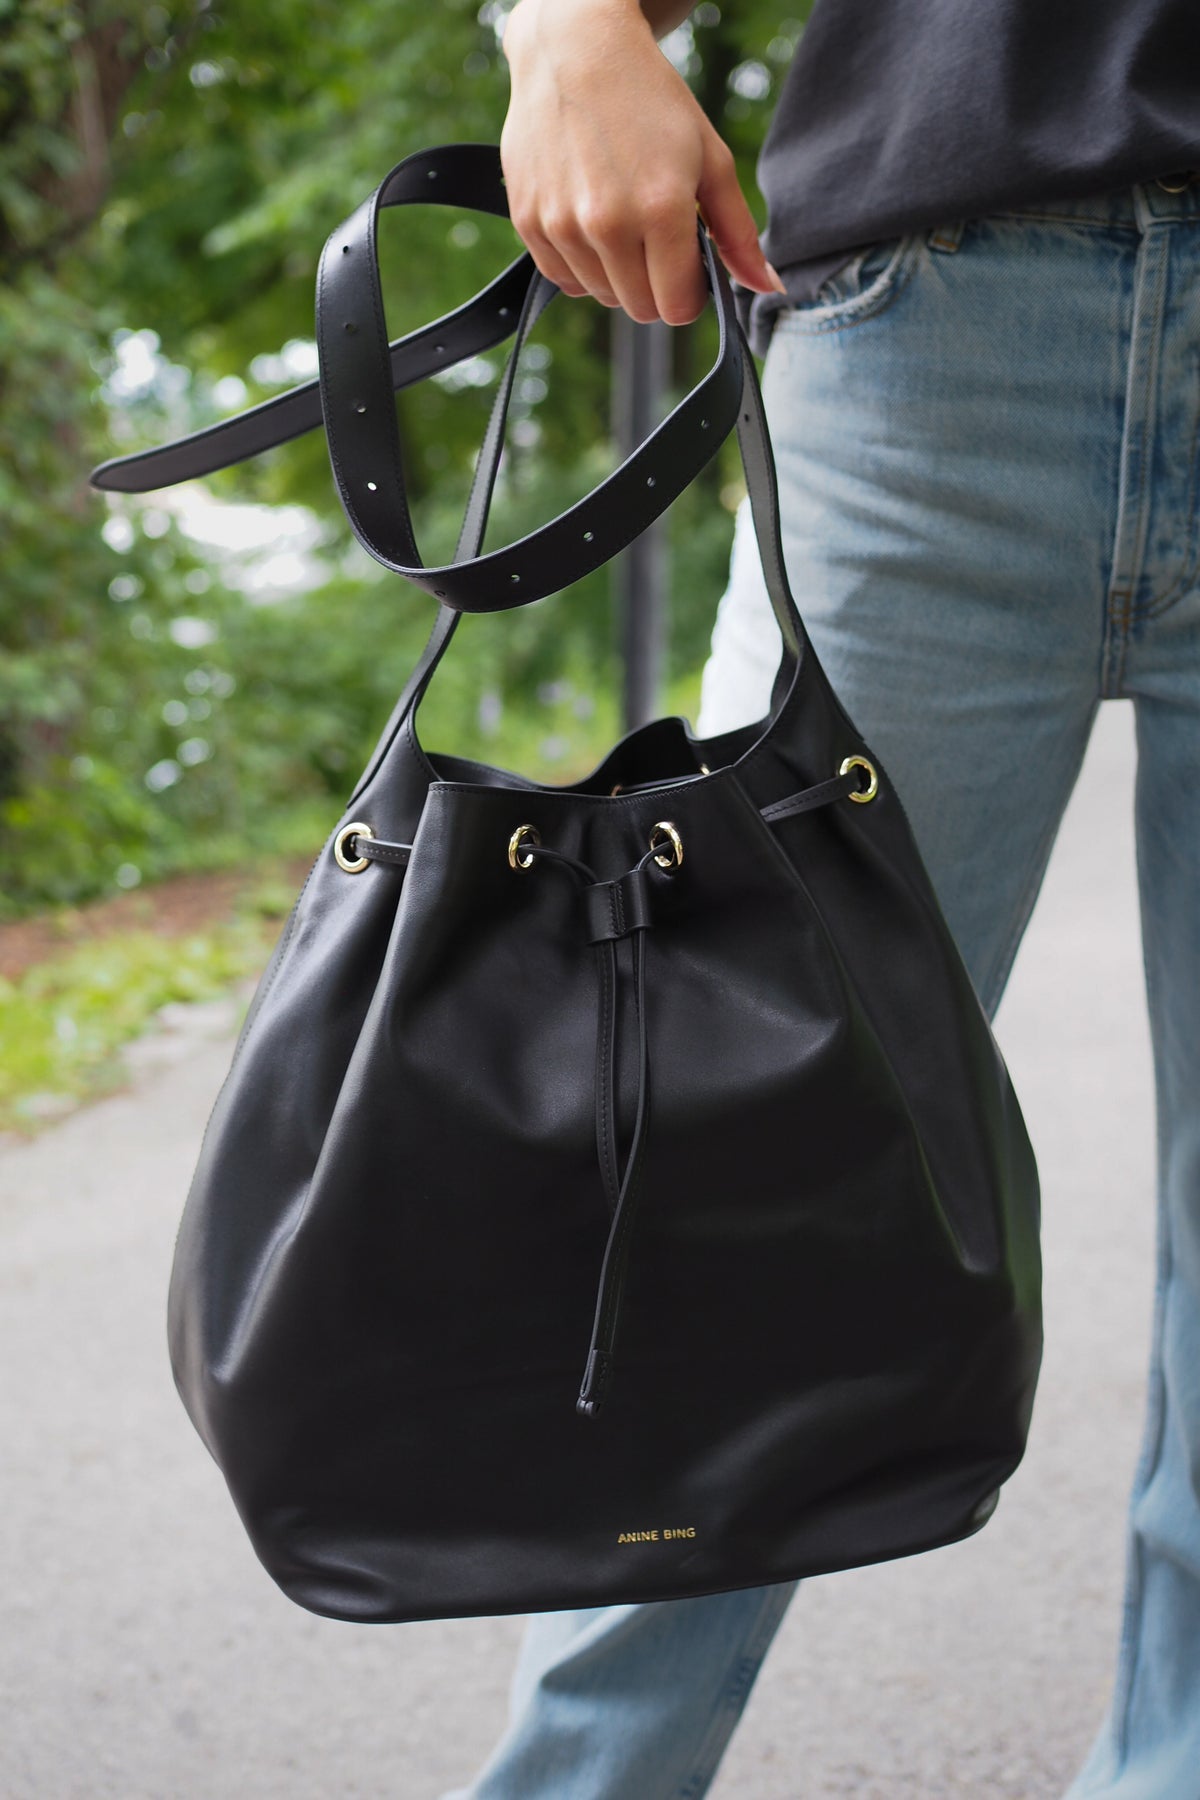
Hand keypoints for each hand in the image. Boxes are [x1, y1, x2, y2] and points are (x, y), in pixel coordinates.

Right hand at [501, 0, 785, 323]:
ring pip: (601, 297)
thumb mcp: (710, 158)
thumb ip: (738, 233)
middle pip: (640, 310)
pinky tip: (590, 220)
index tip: (689, 265)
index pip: (678, 308)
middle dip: (656, 286)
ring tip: (622, 219)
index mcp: (661, 209)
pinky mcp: (529, 221)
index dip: (690, 293)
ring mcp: (562, 224)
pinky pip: (562, 280)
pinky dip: (581, 265)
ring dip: (617, 275)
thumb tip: (766, 287)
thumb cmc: (650, 99)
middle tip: (656, 238)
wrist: (574, 49)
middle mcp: (608, 223)